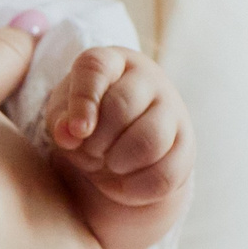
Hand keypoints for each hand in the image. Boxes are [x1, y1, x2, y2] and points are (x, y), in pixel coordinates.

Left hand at [44, 46, 190, 205]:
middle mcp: (148, 78)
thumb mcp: (62, 119)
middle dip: (96, 139)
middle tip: (89, 149)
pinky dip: (134, 186)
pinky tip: (124, 178)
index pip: (95, 67)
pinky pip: (163, 174)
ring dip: (117, 162)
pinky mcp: (186, 146)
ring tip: (107, 162)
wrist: (114, 158)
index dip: (83, 99)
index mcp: (111, 62)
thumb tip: (70, 132)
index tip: (77, 131)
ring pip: (148, 141)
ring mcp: (174, 110)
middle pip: (122, 106)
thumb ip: (61, 122)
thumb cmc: (84, 126)